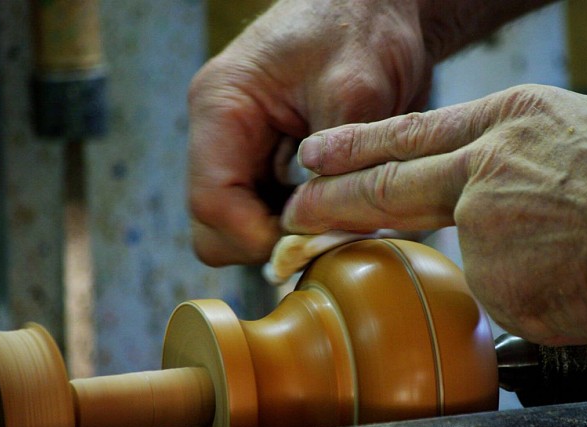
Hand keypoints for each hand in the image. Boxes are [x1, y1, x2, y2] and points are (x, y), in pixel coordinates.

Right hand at [187, 0, 433, 264]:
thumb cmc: (360, 28)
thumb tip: (322, 229)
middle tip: (325, 233)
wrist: (375, 8)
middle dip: (267, 241)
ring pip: (241, 228)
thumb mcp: (354, 88)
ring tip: (338, 215)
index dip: (257, 237)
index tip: (309, 243)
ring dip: (287, 235)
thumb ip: (332, 162)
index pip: (211, 202)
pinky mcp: (268, 165)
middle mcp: (222, 136)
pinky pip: (271, 217)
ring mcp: (244, 153)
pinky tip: (336, 206)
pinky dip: (301, 225)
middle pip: (216, 226)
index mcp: (222, 108)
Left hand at [282, 32, 586, 347]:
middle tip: (295, 206)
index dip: (362, 143)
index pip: (415, 131)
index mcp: (515, 121)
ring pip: (447, 244)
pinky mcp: (486, 275)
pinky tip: (554, 288)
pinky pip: (491, 293)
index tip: (320, 153)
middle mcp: (485, 165)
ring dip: (429, 251)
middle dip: (333, 196)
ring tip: (415, 255)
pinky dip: (517, 294)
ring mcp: (479, 220)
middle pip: (389, 181)